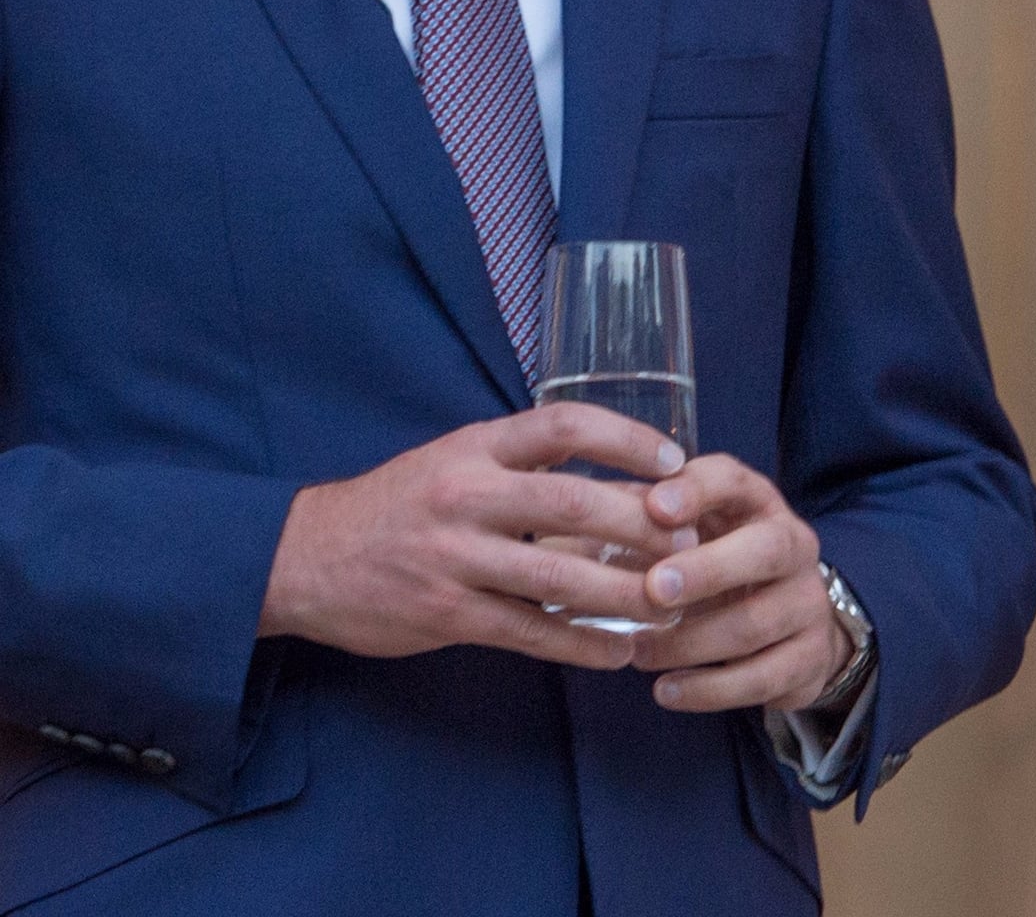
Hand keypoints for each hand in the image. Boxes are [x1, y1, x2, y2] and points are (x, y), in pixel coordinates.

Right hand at [259, 404, 688, 667]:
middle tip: (689, 540)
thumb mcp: (455, 459)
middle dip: (639, 523)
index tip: (674, 459)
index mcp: (476, 447)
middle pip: (571, 503)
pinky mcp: (445, 614)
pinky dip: (580, 644)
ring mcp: (454, 556)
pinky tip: (618, 652)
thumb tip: (614, 474)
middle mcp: (467, 494)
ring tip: (673, 602)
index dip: (625, 438)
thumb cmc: (399, 504)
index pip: (563, 425)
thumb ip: (522, 463)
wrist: (304, 558)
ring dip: (623, 591)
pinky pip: (528, 630)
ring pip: (556, 574)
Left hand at [628, 455, 852, 714]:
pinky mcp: (810, 658)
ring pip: (754, 624)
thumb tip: (582, 527)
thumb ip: (646, 527)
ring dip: (689, 642)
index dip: (698, 490)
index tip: (655, 507)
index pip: (734, 481)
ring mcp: (808, 603)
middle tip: (654, 589)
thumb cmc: (721, 565)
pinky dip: (708, 690)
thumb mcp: (693, 535)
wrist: (791, 621)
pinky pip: (760, 678)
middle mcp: (794, 545)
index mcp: (758, 503)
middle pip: (765, 549)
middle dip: (708, 569)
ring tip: (638, 653)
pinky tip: (666, 691)